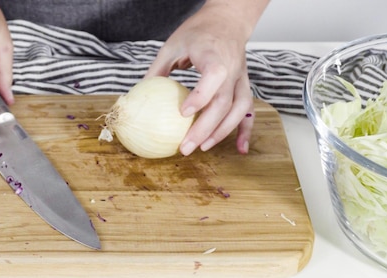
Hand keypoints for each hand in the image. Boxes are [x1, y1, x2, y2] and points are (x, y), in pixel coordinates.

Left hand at [145, 0, 268, 154]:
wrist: (228, 20)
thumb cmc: (199, 31)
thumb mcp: (173, 44)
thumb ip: (158, 69)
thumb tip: (138, 93)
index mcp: (215, 56)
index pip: (213, 77)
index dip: (200, 97)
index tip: (183, 113)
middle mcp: (232, 69)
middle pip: (223, 103)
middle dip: (205, 128)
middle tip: (186, 147)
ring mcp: (241, 79)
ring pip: (238, 110)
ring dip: (222, 132)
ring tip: (203, 147)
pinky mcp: (244, 86)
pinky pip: (248, 112)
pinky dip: (245, 131)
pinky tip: (240, 149)